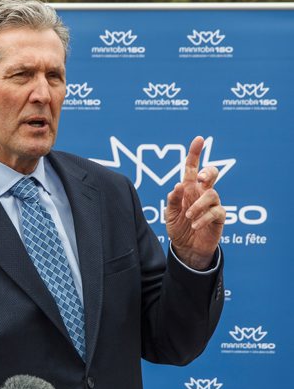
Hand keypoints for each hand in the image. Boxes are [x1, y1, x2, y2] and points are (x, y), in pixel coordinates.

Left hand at [165, 136, 225, 269]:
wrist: (186, 248)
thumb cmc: (178, 227)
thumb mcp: (169, 214)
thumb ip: (172, 200)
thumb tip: (178, 185)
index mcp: (188, 188)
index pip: (192, 167)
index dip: (195, 153)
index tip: (199, 139)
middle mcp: (201, 193)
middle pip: (211, 173)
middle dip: (207, 172)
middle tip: (199, 179)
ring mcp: (212, 204)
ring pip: (212, 193)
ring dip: (198, 205)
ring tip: (188, 216)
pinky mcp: (219, 217)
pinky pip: (216, 212)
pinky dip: (203, 218)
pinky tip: (195, 225)